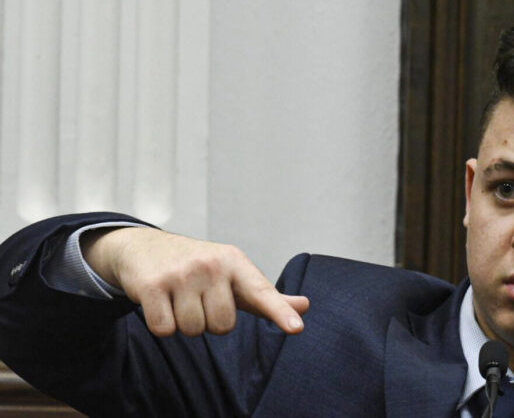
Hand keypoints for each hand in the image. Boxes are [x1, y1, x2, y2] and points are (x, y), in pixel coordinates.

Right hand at [80, 227, 308, 336]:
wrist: (143, 247)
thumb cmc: (198, 268)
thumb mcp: (234, 275)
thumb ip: (266, 296)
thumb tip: (305, 306)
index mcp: (235, 262)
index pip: (262, 292)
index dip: (280, 312)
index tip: (296, 328)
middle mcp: (211, 265)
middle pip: (222, 326)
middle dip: (209, 321)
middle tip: (197, 298)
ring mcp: (181, 274)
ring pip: (193, 330)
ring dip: (184, 323)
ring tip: (178, 298)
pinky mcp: (152, 286)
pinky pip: (165, 330)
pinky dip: (162, 324)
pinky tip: (159, 302)